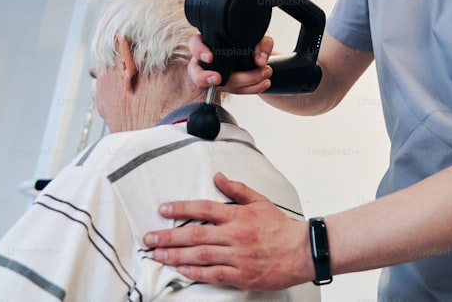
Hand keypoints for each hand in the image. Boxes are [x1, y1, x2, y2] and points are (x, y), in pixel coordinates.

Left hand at [144, 173, 312, 289]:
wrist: (302, 251)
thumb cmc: (280, 227)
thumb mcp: (260, 201)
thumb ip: (237, 190)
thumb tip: (218, 176)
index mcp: (238, 215)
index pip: (204, 208)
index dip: (181, 208)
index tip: (163, 210)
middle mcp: (235, 235)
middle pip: (196, 234)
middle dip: (169, 236)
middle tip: (149, 238)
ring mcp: (237, 256)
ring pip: (200, 255)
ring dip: (176, 255)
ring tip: (158, 254)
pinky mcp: (241, 275)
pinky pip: (214, 274)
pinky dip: (195, 272)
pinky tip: (181, 269)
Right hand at [187, 34, 273, 94]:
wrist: (260, 52)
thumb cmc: (252, 40)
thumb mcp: (258, 36)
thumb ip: (261, 43)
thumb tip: (260, 60)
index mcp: (210, 42)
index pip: (195, 43)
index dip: (199, 51)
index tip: (209, 57)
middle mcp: (209, 61)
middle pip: (198, 72)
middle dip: (205, 78)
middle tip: (218, 78)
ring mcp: (217, 75)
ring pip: (218, 85)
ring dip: (240, 83)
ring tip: (261, 77)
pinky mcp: (229, 85)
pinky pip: (236, 90)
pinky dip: (252, 88)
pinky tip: (264, 83)